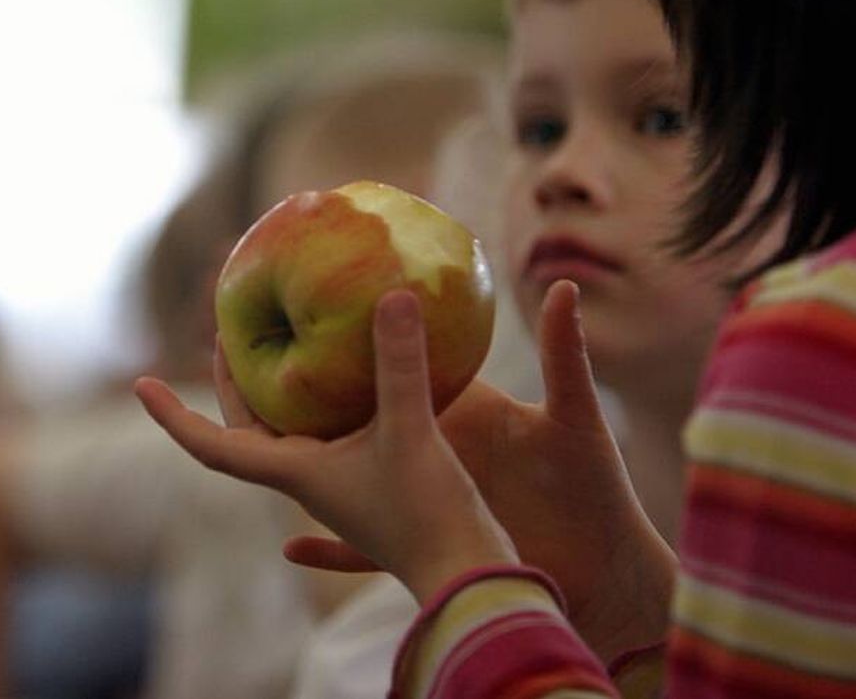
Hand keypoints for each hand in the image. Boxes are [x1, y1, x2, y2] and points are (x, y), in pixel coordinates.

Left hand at [136, 290, 518, 603]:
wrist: (468, 578)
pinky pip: (334, 431)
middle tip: (226, 334)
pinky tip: (343, 381)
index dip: (172, 416)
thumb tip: (394, 295)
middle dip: (232, 383)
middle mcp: (308, 478)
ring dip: (276, 389)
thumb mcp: (411, 432)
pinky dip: (326, 402)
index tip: (139, 383)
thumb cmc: (428, 517)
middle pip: (248, 428)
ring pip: (290, 429)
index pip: (213, 445)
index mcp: (295, 473)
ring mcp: (339, 482)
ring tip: (279, 342)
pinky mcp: (374, 480)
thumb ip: (400, 366)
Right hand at [281, 281, 676, 660]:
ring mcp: (420, 498)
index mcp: (456, 412)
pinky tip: (290, 550)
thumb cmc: (593, 492)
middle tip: (250, 366)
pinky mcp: (424, 545)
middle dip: (299, 398)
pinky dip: (325, 550)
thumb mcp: (574, 420)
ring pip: (344, 480)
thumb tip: (562, 284)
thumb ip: (564, 356)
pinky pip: (355, 551)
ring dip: (303, 466)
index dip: (350, 344)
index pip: (390, 368)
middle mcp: (428, 448)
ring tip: (253, 448)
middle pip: (348, 420)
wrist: (605, 571)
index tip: (300, 313)